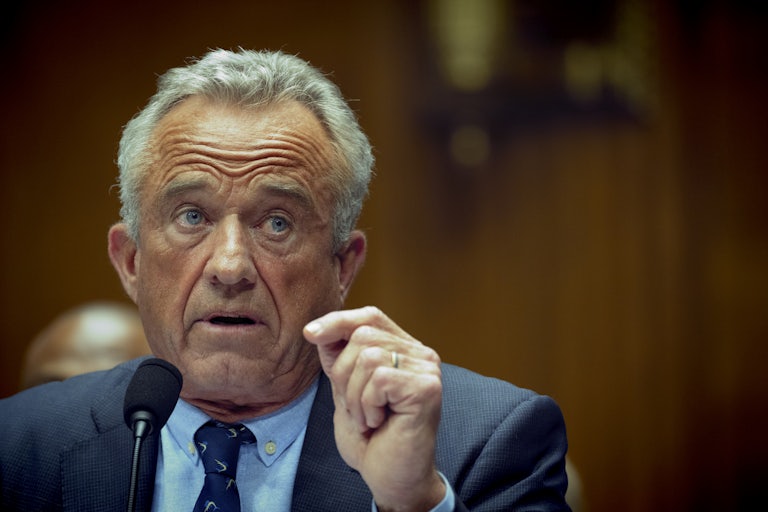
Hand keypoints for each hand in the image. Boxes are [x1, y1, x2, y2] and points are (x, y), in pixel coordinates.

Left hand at [304, 306, 445, 510]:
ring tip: (368, 418)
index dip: (338, 321)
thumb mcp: (345, 388)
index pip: (370, 316)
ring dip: (355, 395)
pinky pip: (378, 380)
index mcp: (404, 349)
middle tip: (355, 407)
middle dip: (343, 374)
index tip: (310, 335)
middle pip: (363, 335)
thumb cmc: (371, 438)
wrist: (390, 477)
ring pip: (368, 357)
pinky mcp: (427, 388)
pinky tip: (379, 422)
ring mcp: (427, 369)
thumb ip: (339, 356)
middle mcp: (421, 354)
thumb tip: (316, 329)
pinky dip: (367, 405)